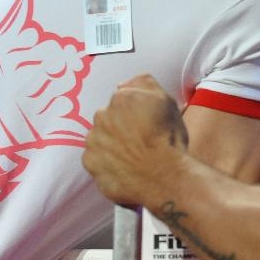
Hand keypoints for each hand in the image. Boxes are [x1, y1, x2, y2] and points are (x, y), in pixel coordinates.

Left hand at [82, 74, 187, 206]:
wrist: (164, 176)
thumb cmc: (169, 138)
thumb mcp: (167, 101)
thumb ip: (144, 84)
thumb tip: (123, 84)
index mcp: (121, 98)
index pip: (123, 100)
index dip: (135, 112)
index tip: (146, 123)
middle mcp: (101, 116)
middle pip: (108, 118)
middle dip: (120, 126)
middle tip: (139, 140)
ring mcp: (93, 141)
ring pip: (100, 139)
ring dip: (111, 144)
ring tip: (132, 157)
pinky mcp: (91, 165)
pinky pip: (97, 160)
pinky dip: (107, 163)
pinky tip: (125, 169)